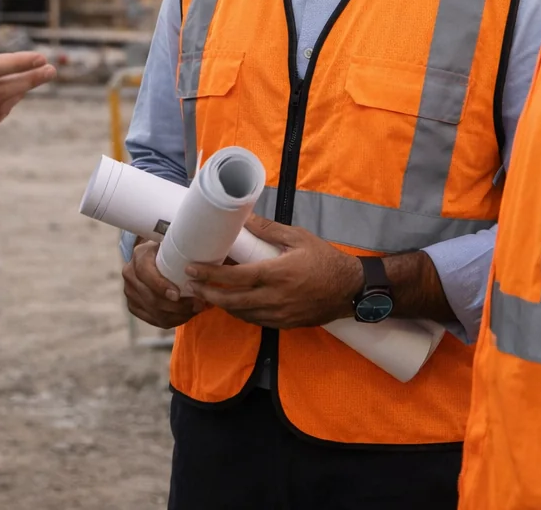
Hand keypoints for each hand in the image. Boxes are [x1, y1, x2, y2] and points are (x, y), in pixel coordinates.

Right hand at [123, 238, 206, 328]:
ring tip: (195, 311)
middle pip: (150, 297)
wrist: (155, 257)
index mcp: (140, 255)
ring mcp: (130, 291)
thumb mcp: (176, 246)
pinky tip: (185, 316)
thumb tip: (212, 263)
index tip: (177, 294)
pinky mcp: (133, 306)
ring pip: (153, 311)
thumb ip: (187, 251)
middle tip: (197, 305)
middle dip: (176, 306)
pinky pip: (153, 319)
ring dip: (177, 314)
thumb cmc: (171, 251)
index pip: (145, 273)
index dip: (160, 285)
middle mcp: (130, 273)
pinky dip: (171, 320)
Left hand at [185, 216, 361, 329]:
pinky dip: (239, 312)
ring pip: (241, 314)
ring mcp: (279, 314)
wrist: (350, 290)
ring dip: (221, 304)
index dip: (210, 274)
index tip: (192, 268)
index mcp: (277, 274)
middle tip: (190, 284)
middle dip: (207, 293)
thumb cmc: (325, 260)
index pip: (235, 277)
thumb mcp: (298, 238)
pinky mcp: (284, 324)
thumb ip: (269, 229)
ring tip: (205, 292)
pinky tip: (231, 303)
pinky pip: (254, 321)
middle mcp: (275, 298)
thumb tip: (244, 217)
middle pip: (232, 301)